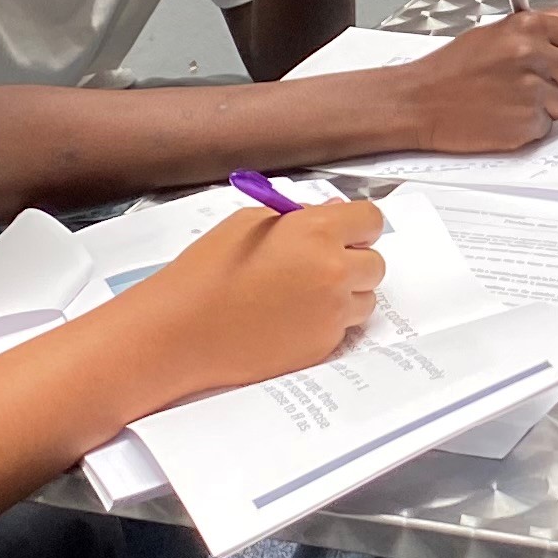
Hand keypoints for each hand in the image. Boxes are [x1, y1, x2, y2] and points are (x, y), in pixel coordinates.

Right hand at [117, 199, 387, 400]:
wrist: (182, 330)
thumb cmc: (206, 272)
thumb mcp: (248, 223)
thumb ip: (300, 216)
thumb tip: (333, 212)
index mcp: (317, 231)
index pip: (371, 220)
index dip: (358, 226)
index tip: (346, 234)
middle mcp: (334, 271)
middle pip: (375, 263)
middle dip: (353, 261)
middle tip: (318, 266)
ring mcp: (332, 313)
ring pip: (365, 299)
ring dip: (345, 295)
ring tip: (300, 295)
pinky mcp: (323, 345)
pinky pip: (343, 329)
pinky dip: (325, 323)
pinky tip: (289, 319)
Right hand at [395, 11, 557, 151]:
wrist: (417, 102)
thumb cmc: (452, 68)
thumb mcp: (497, 32)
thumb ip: (549, 25)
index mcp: (526, 27)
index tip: (555, 56)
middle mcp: (531, 55)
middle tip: (525, 80)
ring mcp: (530, 91)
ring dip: (545, 105)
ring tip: (509, 98)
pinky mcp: (525, 123)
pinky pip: (547, 127)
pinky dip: (528, 125)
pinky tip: (502, 114)